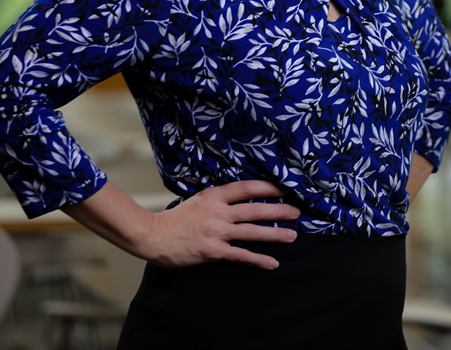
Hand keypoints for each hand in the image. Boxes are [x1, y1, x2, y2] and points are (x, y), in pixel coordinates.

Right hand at [144, 180, 298, 269]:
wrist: (153, 236)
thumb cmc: (175, 218)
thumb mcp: (198, 199)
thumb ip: (218, 198)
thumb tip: (239, 197)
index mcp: (214, 196)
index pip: (247, 188)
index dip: (268, 188)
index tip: (285, 189)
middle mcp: (218, 212)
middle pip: (255, 209)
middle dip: (279, 211)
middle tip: (297, 213)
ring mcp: (217, 232)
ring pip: (252, 232)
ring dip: (274, 234)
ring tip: (292, 236)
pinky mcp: (213, 251)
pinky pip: (241, 255)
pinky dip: (258, 259)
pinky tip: (272, 263)